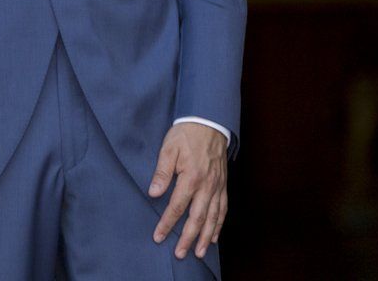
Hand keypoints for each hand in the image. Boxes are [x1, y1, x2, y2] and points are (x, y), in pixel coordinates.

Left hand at [148, 122, 227, 259]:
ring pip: (213, 217)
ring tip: (199, 252)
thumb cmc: (186, 135)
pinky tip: (214, 235)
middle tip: (180, 254)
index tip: (159, 237)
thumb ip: (162, 172)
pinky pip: (223, 209)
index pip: (177, 206)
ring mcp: (217, 187)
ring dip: (206, 237)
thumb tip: (154, 193)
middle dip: (188, 238)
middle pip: (198, 218)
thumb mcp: (169, 149)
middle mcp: (207, 186)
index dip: (168, 224)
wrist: (209, 122)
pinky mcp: (223, 185)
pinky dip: (219, 225)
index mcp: (191, 177)